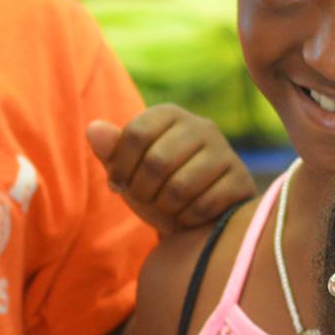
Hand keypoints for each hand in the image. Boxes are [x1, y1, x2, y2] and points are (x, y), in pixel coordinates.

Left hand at [87, 105, 254, 233]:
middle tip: (145, 199)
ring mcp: (225, 152)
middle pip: (157, 161)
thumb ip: (110, 150)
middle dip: (142, 190)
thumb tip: (93, 129)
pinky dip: (187, 219)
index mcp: (169, 114)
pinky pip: (203, 205)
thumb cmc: (156, 187)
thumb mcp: (127, 169)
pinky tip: (188, 215)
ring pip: (180, 186)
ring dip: (164, 207)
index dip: (120, 167)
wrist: (196, 217)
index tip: (117, 184)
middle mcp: (201, 126)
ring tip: (166, 207)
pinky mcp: (240, 180)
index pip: (136, 133)